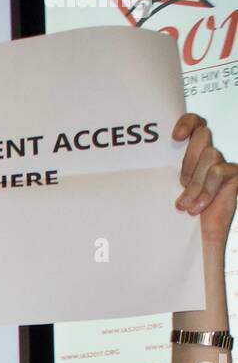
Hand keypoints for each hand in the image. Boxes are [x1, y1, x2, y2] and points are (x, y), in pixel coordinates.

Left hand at [173, 114, 237, 248]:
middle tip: (180, 183)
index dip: (187, 121)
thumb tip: (134, 163)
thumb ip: (160, 173)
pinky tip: (198, 208)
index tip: (175, 136)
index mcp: (189, 154)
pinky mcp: (232, 176)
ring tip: (186, 205)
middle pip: (202, 134)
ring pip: (209, 155)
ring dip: (195, 182)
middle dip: (189, 158)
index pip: (194, 123)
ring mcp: (221, 165)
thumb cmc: (177, 218)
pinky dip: (206, 191)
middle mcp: (206, 156)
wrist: (194, 241)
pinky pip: (218, 172)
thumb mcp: (164, 191)